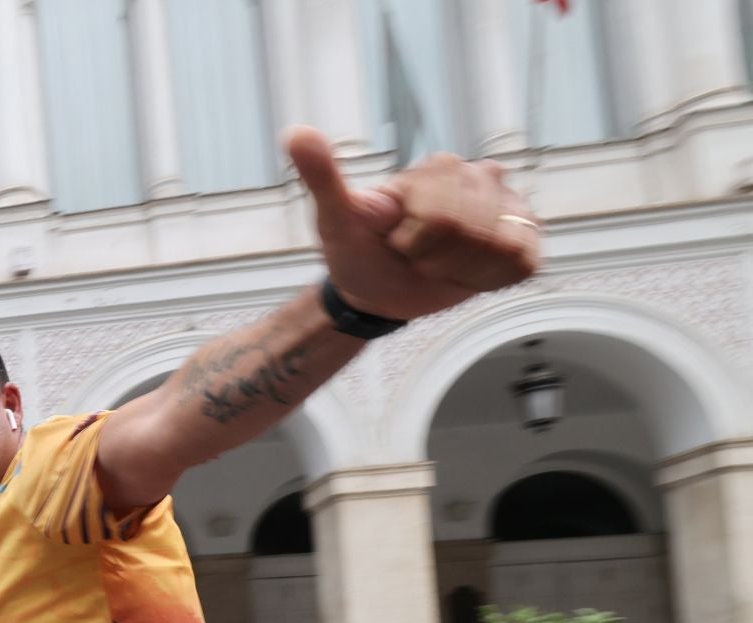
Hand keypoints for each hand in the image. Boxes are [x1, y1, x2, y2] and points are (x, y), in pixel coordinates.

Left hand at [288, 126, 540, 322]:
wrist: (378, 292)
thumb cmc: (357, 250)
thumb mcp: (335, 218)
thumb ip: (322, 176)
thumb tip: (295, 132)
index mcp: (438, 169)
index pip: (442, 213)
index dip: (415, 241)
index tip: (397, 240)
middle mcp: (480, 177)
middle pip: (473, 230)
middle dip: (437, 257)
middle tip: (416, 255)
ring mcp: (508, 204)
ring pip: (500, 247)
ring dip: (461, 270)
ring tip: (439, 263)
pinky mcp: (526, 235)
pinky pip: (521, 261)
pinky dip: (489, 278)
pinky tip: (467, 272)